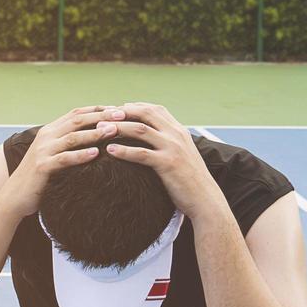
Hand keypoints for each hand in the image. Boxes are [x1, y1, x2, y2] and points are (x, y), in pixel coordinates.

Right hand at [2, 105, 127, 215]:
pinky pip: (64, 158)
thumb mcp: (52, 156)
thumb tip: (92, 140)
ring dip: (95, 133)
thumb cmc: (38, 179)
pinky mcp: (42, 167)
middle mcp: (46, 137)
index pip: (76, 114)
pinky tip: (96, 153)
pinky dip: (81, 155)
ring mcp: (43, 151)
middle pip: (77, 120)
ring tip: (114, 131)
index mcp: (50, 131)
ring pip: (73, 137)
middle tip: (122, 115)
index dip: (98, 109)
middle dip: (101, 116)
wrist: (14, 197)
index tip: (118, 109)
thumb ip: (66, 145)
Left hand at [102, 102, 227, 217]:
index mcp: (179, 131)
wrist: (205, 199)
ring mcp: (172, 148)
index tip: (117, 109)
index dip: (134, 107)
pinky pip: (141, 153)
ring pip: (141, 130)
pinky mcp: (168, 164)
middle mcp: (176, 135)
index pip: (155, 109)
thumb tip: (152, 142)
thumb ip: (169, 144)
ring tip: (101, 129)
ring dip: (119, 127)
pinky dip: (124, 150)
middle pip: (146, 114)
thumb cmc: (190, 181)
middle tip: (104, 114)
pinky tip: (109, 151)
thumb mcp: (182, 156)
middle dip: (123, 112)